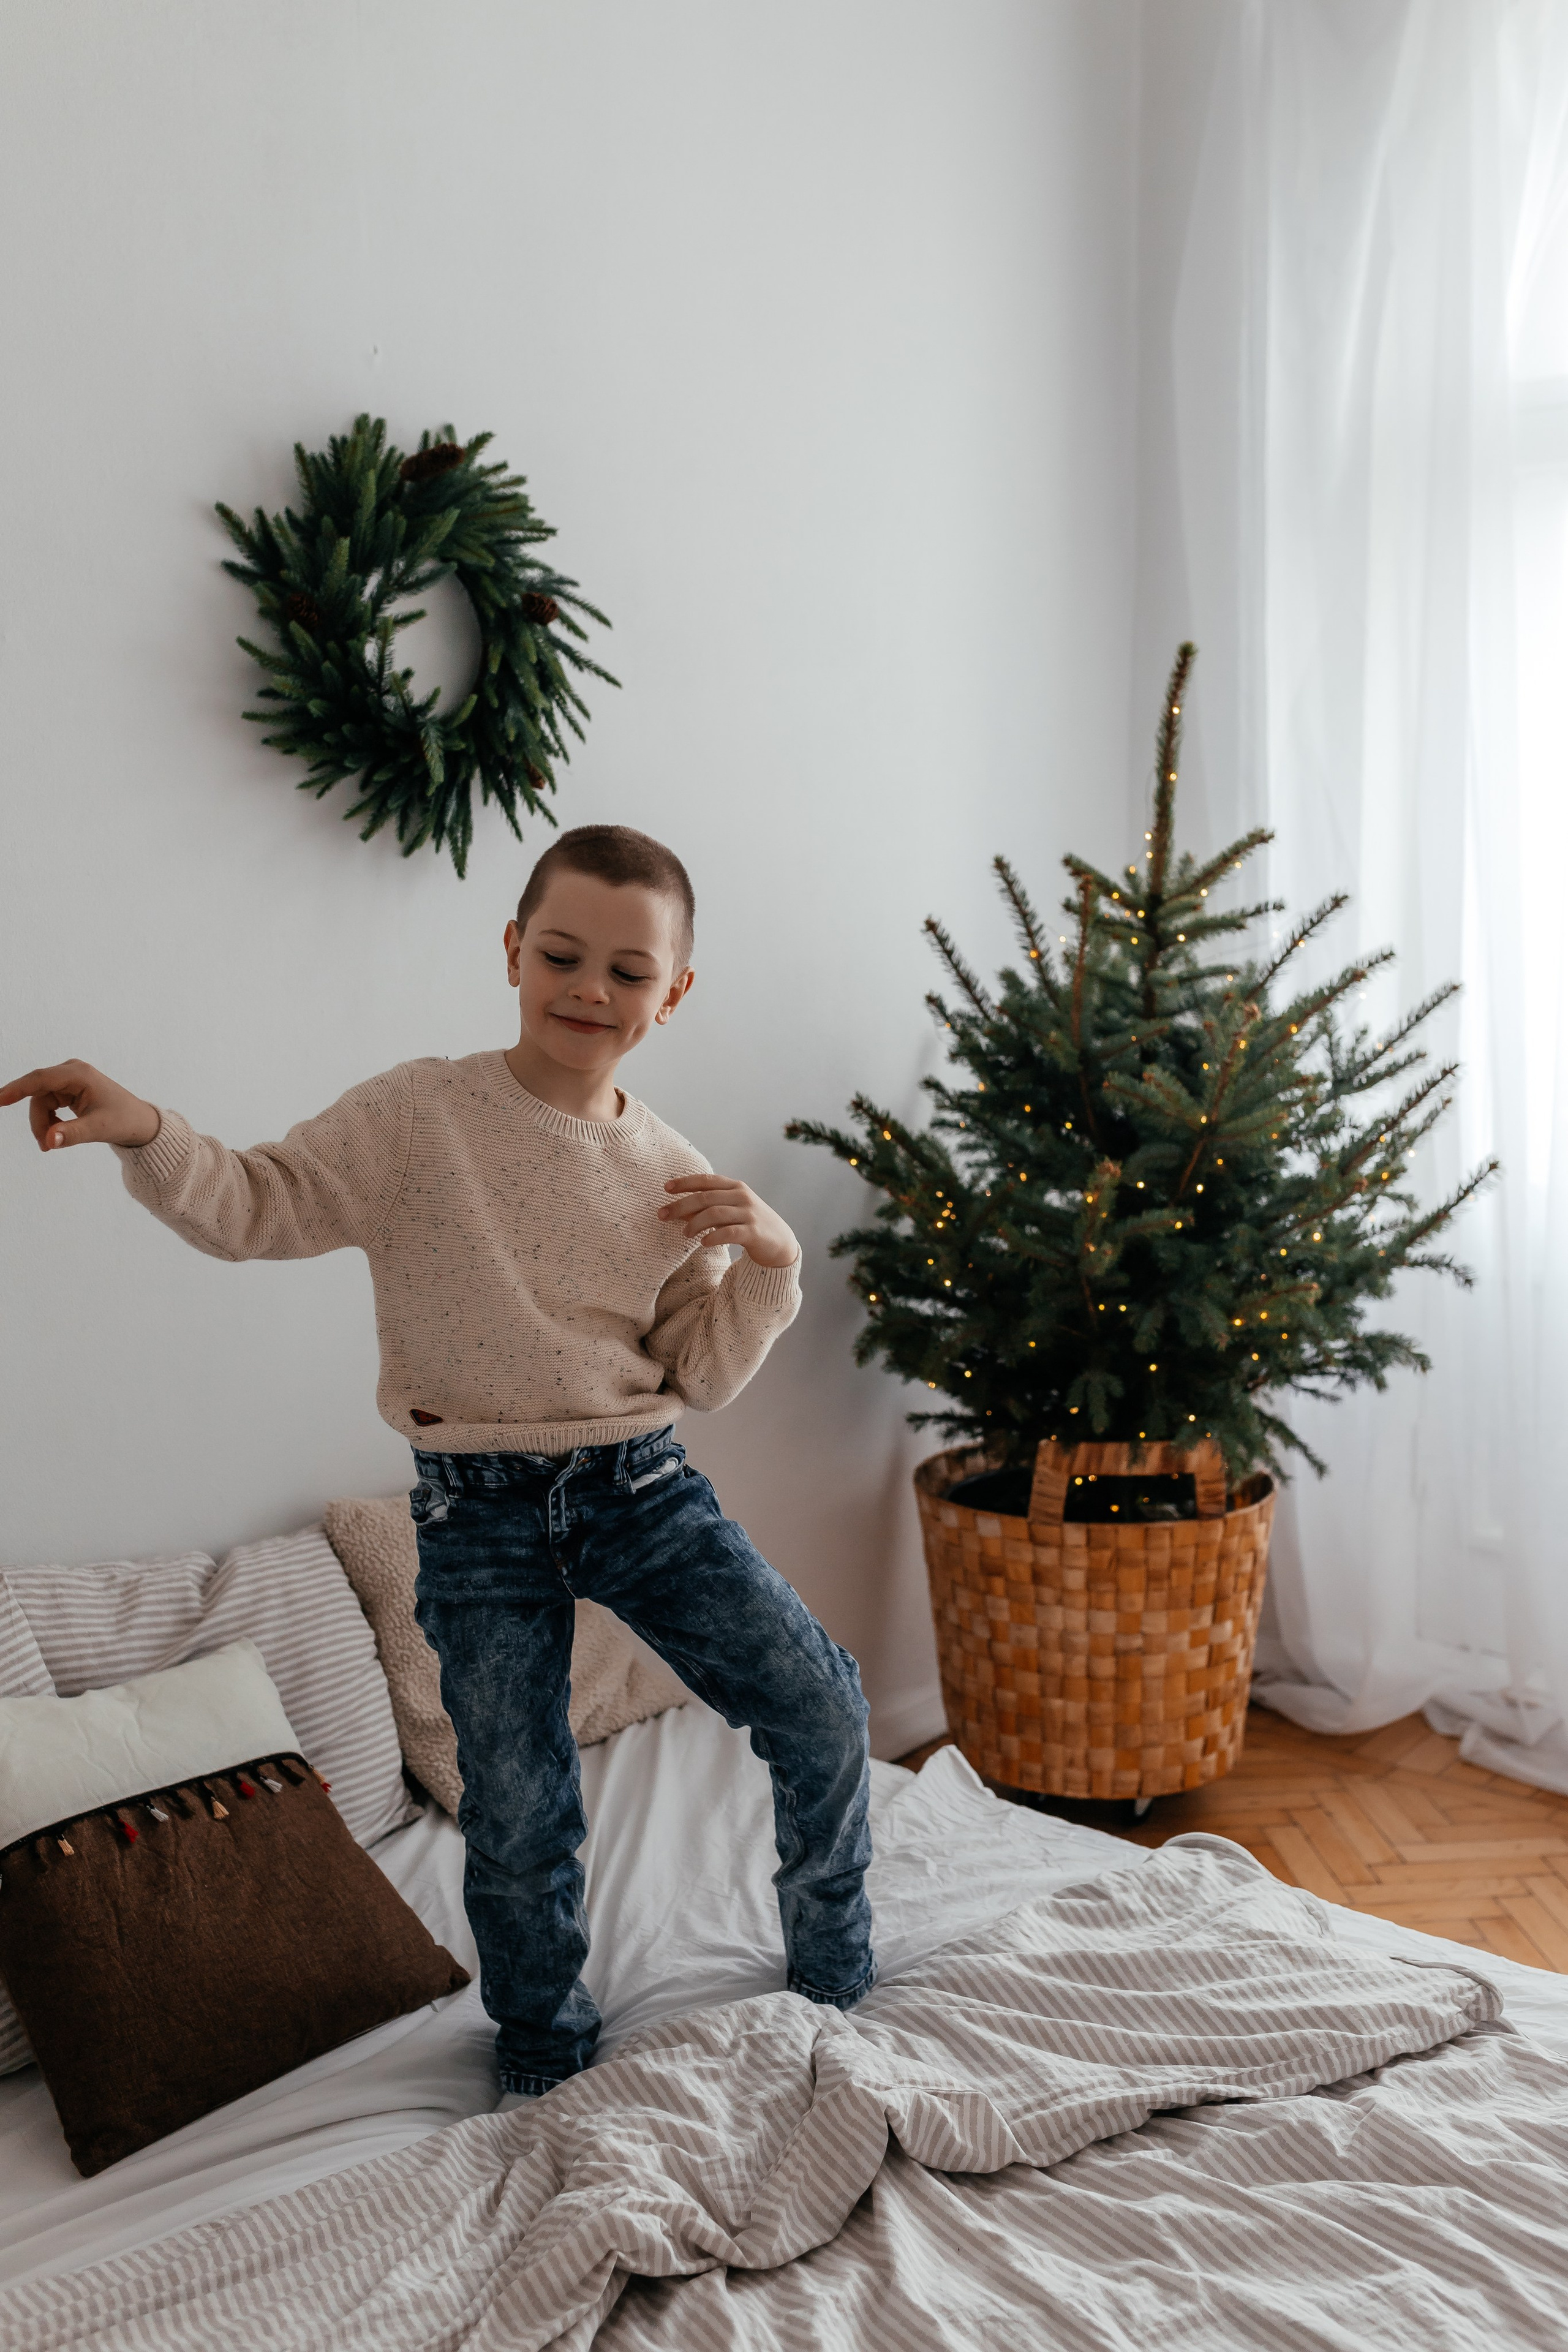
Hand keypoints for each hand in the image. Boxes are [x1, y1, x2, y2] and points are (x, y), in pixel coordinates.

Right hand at [0, 1060, 160, 1151]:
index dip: (16, 1089)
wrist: (139, 1122)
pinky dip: (48, 1121)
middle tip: (45, 1146)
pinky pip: (47, 1104)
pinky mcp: (68, 1089)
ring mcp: (69, 1079)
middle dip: (38, 1121)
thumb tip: (49, 1141)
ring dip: (43, 1123)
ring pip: (40, 1101)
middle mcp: (72, 1072)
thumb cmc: (123, 1120)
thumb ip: (72, 1134)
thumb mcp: (98, 1129)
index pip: (39, 1079)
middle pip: (38, 1094)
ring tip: (51, 1144)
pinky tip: (57, 1134)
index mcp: (79, 1074)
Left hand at [659, 1174, 798, 1267]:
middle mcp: (742, 1197)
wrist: (779, 1241)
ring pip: (715, 1213)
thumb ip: (705, 1208)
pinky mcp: (754, 1232)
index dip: (685, 1182)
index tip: (666, 1188)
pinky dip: (713, 1237)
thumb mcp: (727, 1211)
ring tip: (684, 1233)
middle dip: (680, 1205)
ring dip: (695, 1223)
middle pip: (705, 1197)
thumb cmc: (747, 1224)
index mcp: (735, 1187)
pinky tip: (703, 1243)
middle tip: (662, 1215)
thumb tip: (676, 1210)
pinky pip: (729, 1233)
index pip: (706, 1180)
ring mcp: (749, 1214)